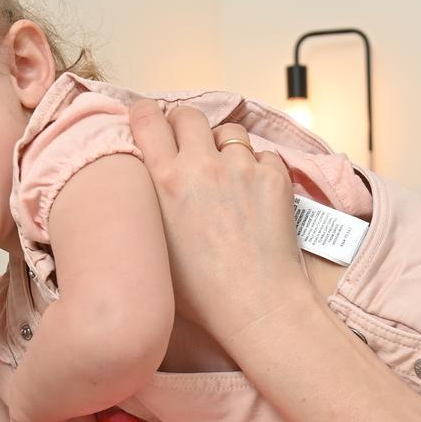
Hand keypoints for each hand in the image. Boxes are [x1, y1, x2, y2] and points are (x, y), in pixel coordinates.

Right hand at [128, 100, 313, 344]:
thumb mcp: (155, 244)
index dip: (145, 114)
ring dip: (224, 146)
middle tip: (188, 145)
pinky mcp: (274, 175)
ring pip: (229, 132)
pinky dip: (257, 169)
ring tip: (226, 176)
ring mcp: (242, 167)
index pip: (147, 119)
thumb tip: (151, 179)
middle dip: (185, 125)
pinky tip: (254, 197)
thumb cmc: (202, 292)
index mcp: (165, 181)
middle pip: (188, 115)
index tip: (148, 120)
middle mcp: (202, 165)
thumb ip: (151, 203)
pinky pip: (262, 156)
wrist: (257, 306)